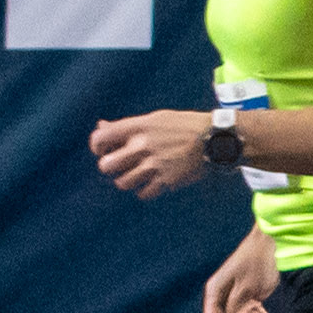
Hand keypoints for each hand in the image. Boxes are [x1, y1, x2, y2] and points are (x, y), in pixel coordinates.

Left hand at [91, 107, 221, 199]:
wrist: (215, 138)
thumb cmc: (183, 126)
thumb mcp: (155, 119)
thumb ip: (127, 126)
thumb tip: (101, 125)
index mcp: (139, 126)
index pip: (101, 137)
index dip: (96, 146)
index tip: (104, 150)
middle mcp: (144, 145)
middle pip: (106, 165)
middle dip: (109, 167)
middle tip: (119, 165)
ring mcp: (155, 164)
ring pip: (123, 182)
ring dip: (126, 180)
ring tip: (137, 175)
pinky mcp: (167, 180)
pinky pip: (143, 193)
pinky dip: (144, 191)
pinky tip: (152, 183)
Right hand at [199, 231, 275, 312]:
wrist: (269, 248)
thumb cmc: (256, 264)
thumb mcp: (245, 288)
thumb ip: (234, 309)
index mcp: (214, 293)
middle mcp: (220, 300)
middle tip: (255, 308)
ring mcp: (232, 302)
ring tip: (260, 309)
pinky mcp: (245, 303)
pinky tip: (264, 311)